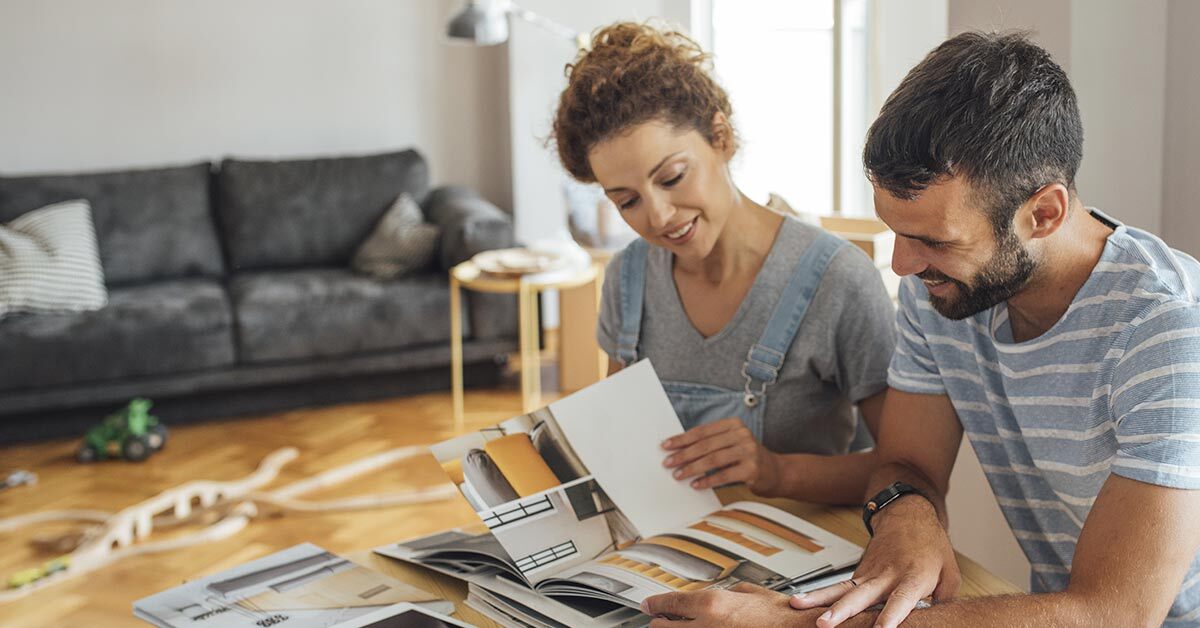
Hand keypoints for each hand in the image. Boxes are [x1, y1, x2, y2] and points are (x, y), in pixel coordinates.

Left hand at [644, 582, 823, 626]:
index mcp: (711, 604)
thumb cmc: (780, 614)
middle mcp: (706, 626)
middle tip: (658, 619)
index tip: (648, 605)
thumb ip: (725, 594)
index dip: (654, 605)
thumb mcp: (749, 592)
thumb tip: (714, 595)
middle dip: (659, 623)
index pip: (669, 604)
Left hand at [661, 417, 780, 494]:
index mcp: (733, 424)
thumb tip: (679, 450)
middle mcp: (742, 434)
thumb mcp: (731, 444)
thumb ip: (710, 444)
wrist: (777, 472)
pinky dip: (708, 480)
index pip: (702, 431)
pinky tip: (696, 485)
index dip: (682, 439)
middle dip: (684, 454)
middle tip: (668, 463)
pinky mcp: (752, 468)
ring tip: (678, 475)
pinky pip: (725, 474)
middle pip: (706, 444)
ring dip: (692, 468)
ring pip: (713, 459)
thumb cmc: (747, 458)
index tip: (666, 446)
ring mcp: (749, 451)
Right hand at [790, 496, 959, 627]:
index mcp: (914, 576)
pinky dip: (819, 595)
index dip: (892, 615)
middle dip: (843, 611)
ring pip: (842, 588)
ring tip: (799, 605)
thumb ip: (943, 600)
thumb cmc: (930, 545)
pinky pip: (839, 587)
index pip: (901, 599)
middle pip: (862, 595)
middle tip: (825, 624)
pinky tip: (801, 602)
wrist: (908, 514)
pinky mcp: (859, 573)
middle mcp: (887, 575)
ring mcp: (870, 573)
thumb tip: (935, 620)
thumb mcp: (950, 573)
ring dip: (820, 599)